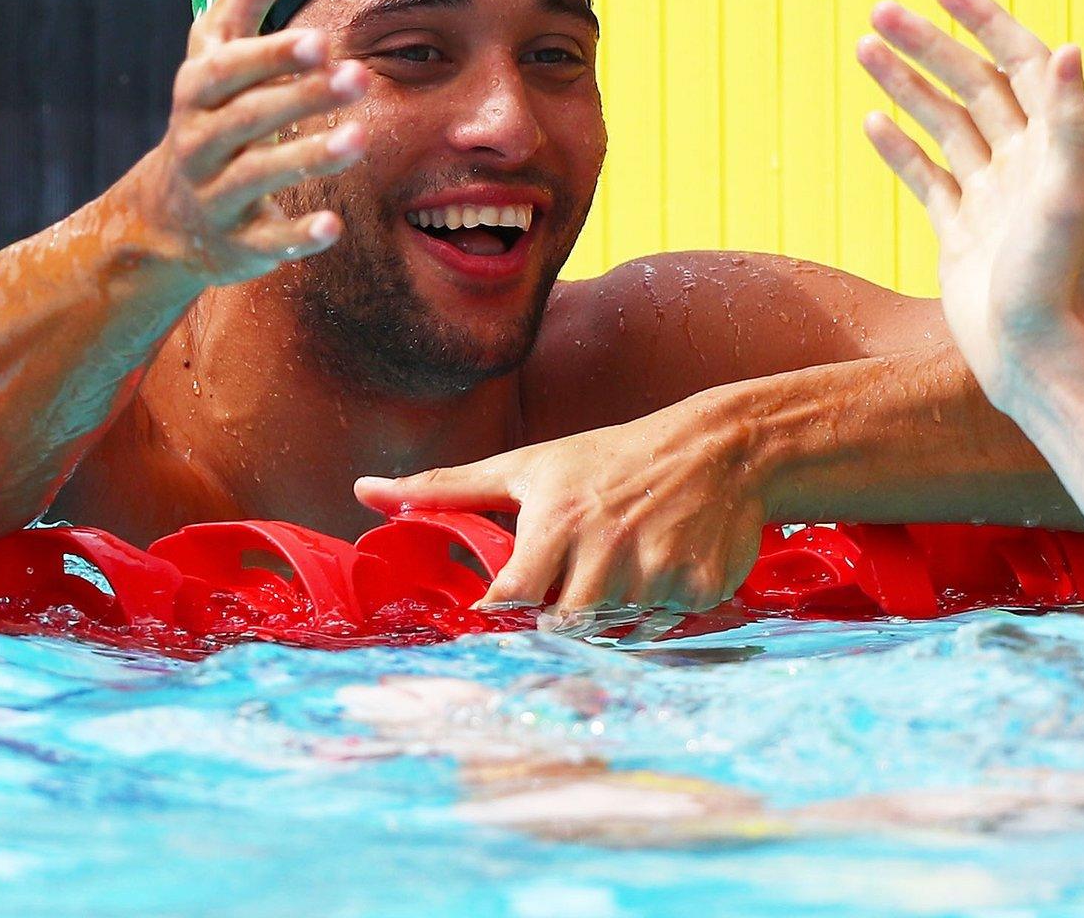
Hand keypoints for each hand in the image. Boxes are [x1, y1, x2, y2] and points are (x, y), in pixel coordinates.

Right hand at [104, 0, 369, 288]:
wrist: (162, 218)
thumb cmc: (210, 112)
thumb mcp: (221, 49)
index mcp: (200, 90)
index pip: (230, 68)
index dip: (272, 56)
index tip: (320, 39)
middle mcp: (201, 140)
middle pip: (248, 116)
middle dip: (300, 97)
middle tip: (359, 76)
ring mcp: (217, 194)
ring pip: (258, 175)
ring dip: (307, 156)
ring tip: (359, 141)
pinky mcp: (238, 243)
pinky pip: (266, 241)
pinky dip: (295, 236)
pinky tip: (333, 227)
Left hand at [354, 407, 765, 615]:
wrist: (718, 449)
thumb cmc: (609, 459)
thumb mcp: (528, 467)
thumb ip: (446, 488)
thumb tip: (365, 490)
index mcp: (556, 524)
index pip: (511, 601)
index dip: (509, 609)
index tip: (514, 601)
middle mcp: (604, 552)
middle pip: (561, 627)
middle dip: (566, 611)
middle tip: (583, 571)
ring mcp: (653, 575)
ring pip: (612, 633)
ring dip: (614, 612)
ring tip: (626, 562)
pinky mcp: (696, 590)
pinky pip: (662, 630)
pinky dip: (659, 611)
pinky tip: (663, 565)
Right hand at [855, 0, 1083, 410]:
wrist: (1036, 359)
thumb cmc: (1056, 280)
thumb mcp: (1066, 194)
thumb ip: (1069, 122)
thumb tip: (1071, 49)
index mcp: (1053, 146)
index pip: (1020, 62)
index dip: (986, 20)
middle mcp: (1023, 164)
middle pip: (973, 84)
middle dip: (928, 45)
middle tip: (880, 10)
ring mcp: (989, 198)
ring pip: (943, 124)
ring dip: (906, 84)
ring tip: (864, 46)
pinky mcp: (960, 234)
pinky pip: (926, 178)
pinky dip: (899, 148)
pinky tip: (871, 119)